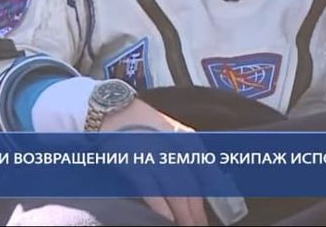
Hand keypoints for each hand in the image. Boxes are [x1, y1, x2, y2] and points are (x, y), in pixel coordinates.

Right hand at [102, 98, 207, 225]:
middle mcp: (175, 147)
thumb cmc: (140, 123)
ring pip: (176, 191)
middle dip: (197, 211)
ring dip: (184, 215)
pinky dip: (162, 208)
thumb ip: (185, 152)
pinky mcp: (135, 164)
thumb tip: (202, 177)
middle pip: (191, 185)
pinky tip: (168, 220)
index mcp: (186, 139)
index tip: (213, 209)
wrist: (112, 110)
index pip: (205, 169)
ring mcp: (155, 156)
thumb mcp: (169, 131)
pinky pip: (152, 190)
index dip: (212, 191)